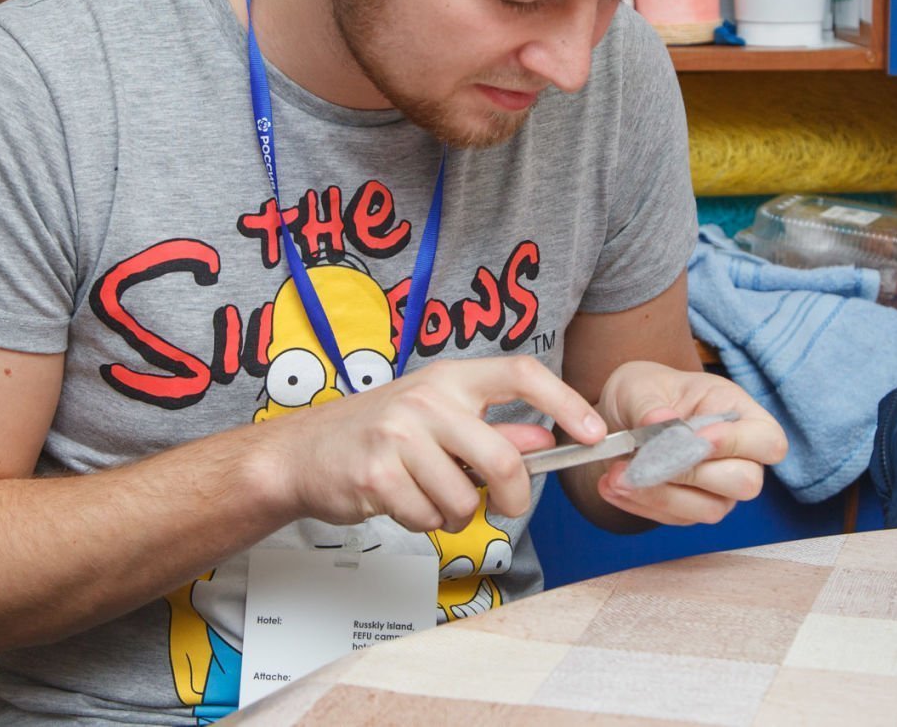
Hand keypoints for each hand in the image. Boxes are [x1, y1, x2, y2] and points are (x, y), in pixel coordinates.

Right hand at [261, 357, 607, 533]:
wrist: (303, 453)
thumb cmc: (378, 433)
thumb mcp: (438, 418)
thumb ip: (492, 429)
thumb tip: (544, 439)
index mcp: (450, 378)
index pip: (521, 374)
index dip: (565, 403)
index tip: (594, 432)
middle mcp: (426, 399)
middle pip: (502, 458)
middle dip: (515, 497)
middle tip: (507, 508)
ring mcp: (399, 436)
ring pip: (465, 499)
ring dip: (458, 514)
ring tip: (431, 497)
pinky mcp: (377, 475)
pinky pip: (428, 518)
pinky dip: (425, 523)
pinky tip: (403, 502)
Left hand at [593, 360, 787, 526]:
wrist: (620, 418)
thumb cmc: (643, 393)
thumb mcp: (639, 386)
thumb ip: (649, 404)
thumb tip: (661, 423)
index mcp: (738, 413)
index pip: (769, 441)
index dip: (738, 444)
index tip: (697, 436)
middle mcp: (738, 457)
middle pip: (746, 483)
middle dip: (693, 472)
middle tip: (648, 458)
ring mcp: (718, 488)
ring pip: (710, 509)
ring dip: (661, 495)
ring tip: (617, 474)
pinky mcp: (691, 509)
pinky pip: (674, 518)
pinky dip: (640, 504)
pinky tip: (613, 484)